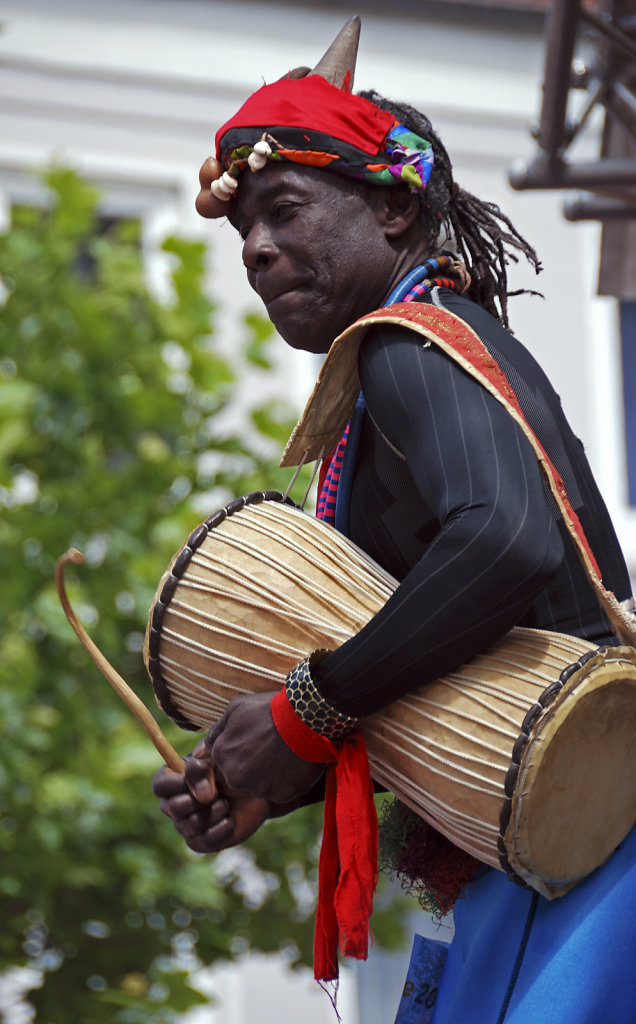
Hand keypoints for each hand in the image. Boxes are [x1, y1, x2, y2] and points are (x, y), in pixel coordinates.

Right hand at [152, 747, 269, 852]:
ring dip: (215, 811)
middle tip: (219, 790)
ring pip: (190, 824)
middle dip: (200, 798)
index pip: (160, 785)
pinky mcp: (200, 841)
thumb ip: (203, 766)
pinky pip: (203, 842)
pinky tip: (231, 820)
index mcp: (174, 779)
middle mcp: (174, 803)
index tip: (201, 776)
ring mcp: (186, 824)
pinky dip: (221, 829)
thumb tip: (199, 790)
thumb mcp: (219, 759)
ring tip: (227, 803)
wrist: (256, 791)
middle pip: (173, 807)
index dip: (179, 782)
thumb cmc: (233, 769)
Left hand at [206, 692, 326, 804]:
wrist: (304, 719)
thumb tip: (198, 753)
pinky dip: (288, 782)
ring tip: (286, 753)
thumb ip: (216, 732)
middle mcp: (235, 777)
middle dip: (254, 764)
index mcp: (223, 755)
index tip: (257, 738)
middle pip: (242, 775)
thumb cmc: (269, 709)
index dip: (243, 748)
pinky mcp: (280, 796)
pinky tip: (295, 763)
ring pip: (261, 785)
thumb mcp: (236, 709)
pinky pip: (282, 791)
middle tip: (272, 746)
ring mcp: (258, 788)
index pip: (226, 760)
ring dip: (271, 774)